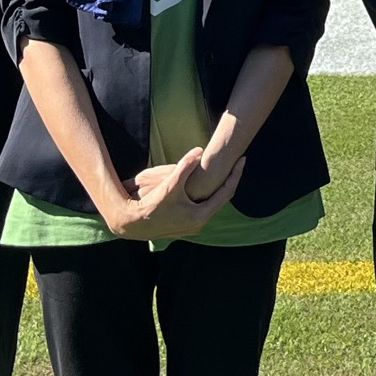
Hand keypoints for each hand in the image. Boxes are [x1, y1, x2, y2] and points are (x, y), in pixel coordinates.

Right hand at [105, 152, 244, 240]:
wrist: (133, 223)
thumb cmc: (152, 205)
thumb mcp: (170, 184)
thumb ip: (185, 166)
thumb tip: (199, 150)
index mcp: (201, 214)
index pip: (226, 192)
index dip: (235, 174)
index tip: (243, 160)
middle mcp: (200, 223)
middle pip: (222, 198)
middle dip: (230, 180)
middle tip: (238, 164)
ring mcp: (192, 226)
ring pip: (212, 204)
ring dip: (218, 189)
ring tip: (227, 172)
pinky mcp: (184, 225)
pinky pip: (202, 207)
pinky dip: (207, 195)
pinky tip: (208, 186)